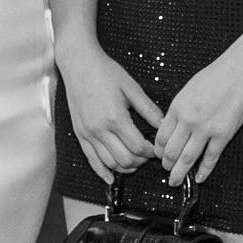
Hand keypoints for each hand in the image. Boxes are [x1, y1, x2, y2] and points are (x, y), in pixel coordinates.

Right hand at [57, 38, 161, 185]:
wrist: (79, 64)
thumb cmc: (105, 72)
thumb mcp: (132, 88)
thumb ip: (148, 109)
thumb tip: (164, 125)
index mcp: (115, 118)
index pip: (138, 147)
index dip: (151, 152)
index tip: (157, 149)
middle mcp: (100, 129)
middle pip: (125, 160)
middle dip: (140, 162)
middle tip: (148, 156)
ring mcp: (88, 133)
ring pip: (109, 163)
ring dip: (124, 168)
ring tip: (135, 163)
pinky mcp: (80, 134)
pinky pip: (91, 160)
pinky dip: (102, 172)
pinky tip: (111, 178)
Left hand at [154, 45, 242, 186]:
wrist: (241, 68)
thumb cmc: (216, 75)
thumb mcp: (189, 89)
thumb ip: (179, 109)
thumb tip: (170, 126)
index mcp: (177, 107)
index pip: (160, 137)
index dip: (158, 151)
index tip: (159, 156)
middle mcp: (188, 120)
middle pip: (170, 151)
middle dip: (166, 165)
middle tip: (166, 171)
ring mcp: (206, 129)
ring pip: (187, 159)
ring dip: (179, 174)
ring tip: (175, 181)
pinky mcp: (224, 134)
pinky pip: (210, 158)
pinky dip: (204, 171)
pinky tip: (200, 178)